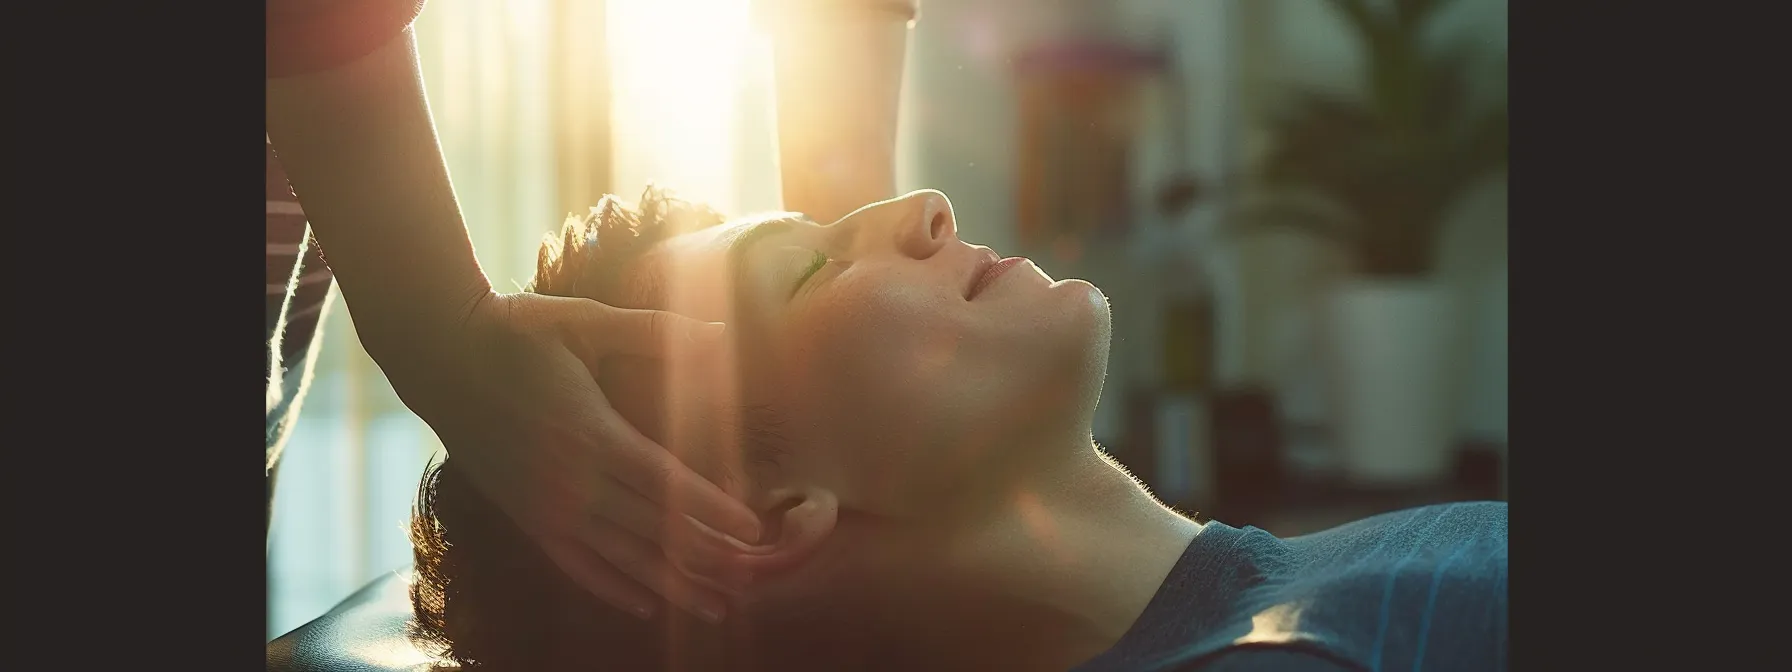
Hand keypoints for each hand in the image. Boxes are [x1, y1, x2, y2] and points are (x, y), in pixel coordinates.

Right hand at [365, 290, 762, 622]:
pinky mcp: (525, 516)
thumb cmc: (518, 331)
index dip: (709, 507)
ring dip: (669, 585)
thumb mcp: (583, 321)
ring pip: (618, 557)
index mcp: (590, 431)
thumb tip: (717, 330)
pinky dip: (610, 586)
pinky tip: (644, 606)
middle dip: (704, 556)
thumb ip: (652, 330)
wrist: (438, 355)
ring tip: (713, 609)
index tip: (750, 529)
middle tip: (750, 580)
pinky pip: (574, 563)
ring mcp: (544, 504)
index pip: (662, 481)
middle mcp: (569, 478)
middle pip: (649, 529)